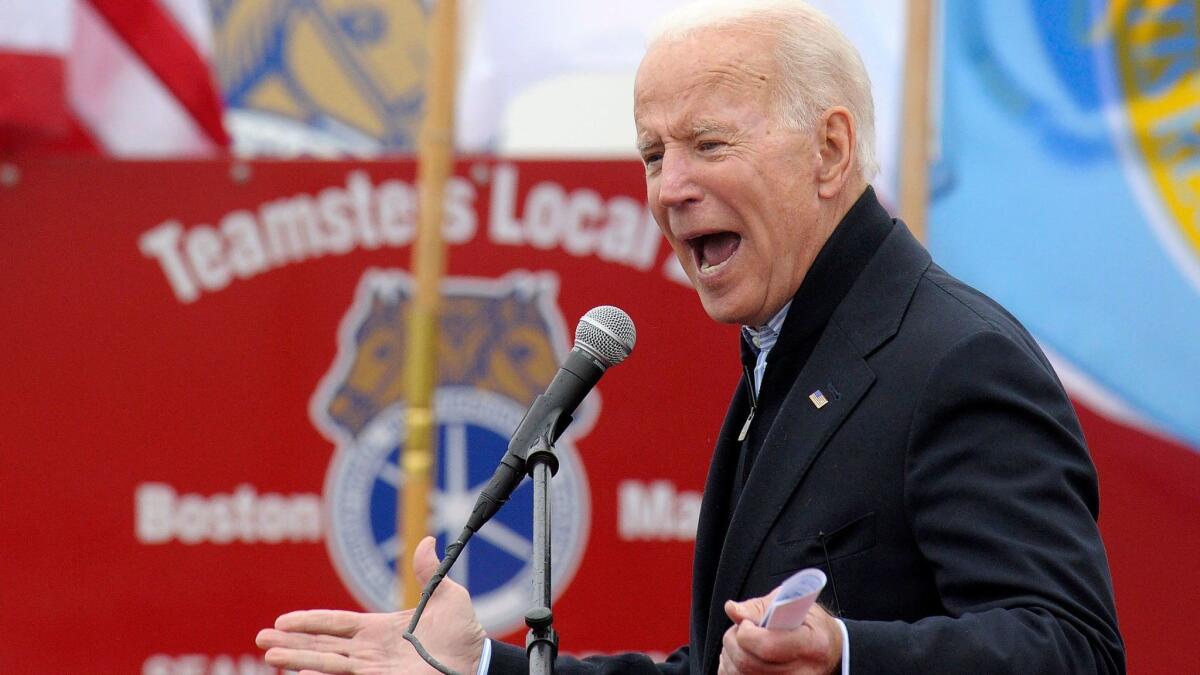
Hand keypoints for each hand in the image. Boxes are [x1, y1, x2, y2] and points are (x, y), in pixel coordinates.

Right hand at [256, 536, 485, 673]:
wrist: (478, 662)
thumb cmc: (464, 634)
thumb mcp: (448, 596)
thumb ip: (430, 573)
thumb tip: (427, 541)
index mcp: (379, 629)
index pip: (337, 624)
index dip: (310, 622)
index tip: (283, 621)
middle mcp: (371, 651)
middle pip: (324, 645)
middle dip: (292, 643)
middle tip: (261, 640)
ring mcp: (375, 669)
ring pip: (329, 664)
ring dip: (300, 659)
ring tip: (272, 657)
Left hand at [718, 590, 841, 674]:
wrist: (832, 652)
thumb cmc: (813, 626)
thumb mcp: (795, 605)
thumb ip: (761, 607)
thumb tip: (733, 610)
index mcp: (812, 645)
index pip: (768, 646)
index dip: (747, 633)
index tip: (746, 622)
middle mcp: (803, 673)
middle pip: (749, 663)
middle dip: (733, 641)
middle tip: (740, 629)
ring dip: (730, 655)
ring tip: (741, 642)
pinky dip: (732, 668)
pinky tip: (741, 656)